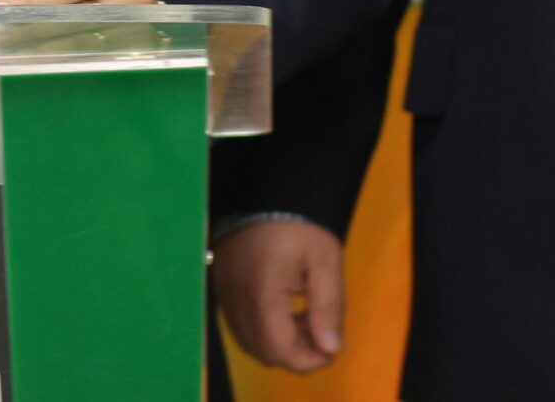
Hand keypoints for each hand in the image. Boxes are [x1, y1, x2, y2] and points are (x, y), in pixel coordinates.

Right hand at [213, 216, 344, 371]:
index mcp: (263, 296)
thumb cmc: (296, 225)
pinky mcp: (223, 293)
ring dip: (281, 342)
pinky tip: (283, 309)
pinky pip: (242, 328)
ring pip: (252, 344)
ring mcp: (227, 298)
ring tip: (303, 316)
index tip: (331, 346)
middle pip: (266, 354)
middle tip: (319, 328)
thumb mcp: (325, 260)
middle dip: (298, 352)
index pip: (282, 351)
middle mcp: (238, 303)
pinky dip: (265, 331)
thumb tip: (331, 349)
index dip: (310, 359)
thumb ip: (329, 306)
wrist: (260, 195)